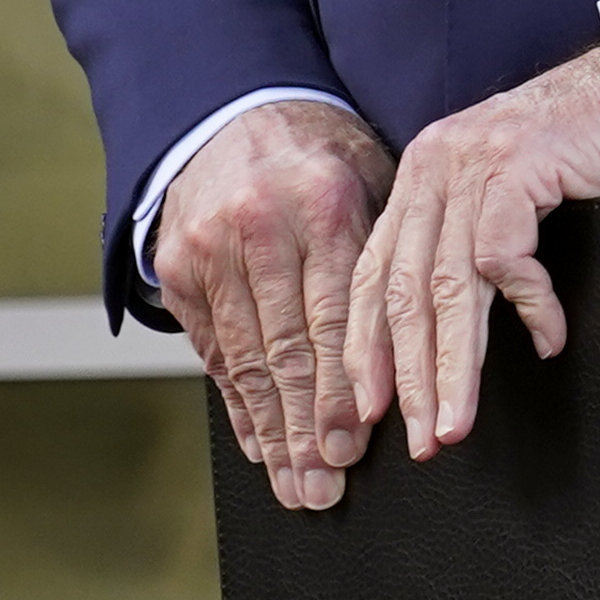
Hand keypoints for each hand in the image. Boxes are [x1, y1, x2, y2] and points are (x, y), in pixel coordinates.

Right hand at [155, 100, 399, 510]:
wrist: (232, 110)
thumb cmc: (321, 154)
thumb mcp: (370, 180)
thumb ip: (384, 255)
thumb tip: (422, 345)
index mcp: (320, 204)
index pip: (333, 318)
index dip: (341, 390)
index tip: (353, 445)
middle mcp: (257, 229)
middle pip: (285, 350)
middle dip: (305, 429)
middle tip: (323, 489)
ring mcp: (208, 251)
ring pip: (246, 360)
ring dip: (271, 432)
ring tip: (294, 485)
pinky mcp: (177, 270)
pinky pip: (214, 351)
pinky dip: (237, 403)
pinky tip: (258, 443)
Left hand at [345, 44, 599, 462]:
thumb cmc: (579, 152)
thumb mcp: (505, 201)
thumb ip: (472, 250)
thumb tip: (450, 339)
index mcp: (420, 181)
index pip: (374, 276)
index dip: (367, 347)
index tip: (369, 408)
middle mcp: (433, 170)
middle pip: (403, 292)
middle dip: (408, 376)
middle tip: (420, 436)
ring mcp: (473, 166)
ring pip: (448, 287)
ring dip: (453, 365)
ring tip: (456, 419)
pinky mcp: (515, 166)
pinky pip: (506, 258)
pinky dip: (530, 307)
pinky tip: (549, 338)